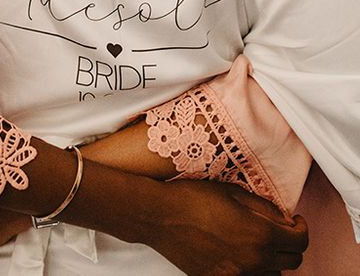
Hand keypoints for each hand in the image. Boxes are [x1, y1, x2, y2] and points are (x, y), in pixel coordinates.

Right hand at [148, 179, 307, 274]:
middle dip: (289, 244)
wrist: (158, 215)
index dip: (301, 228)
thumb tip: (283, 218)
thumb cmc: (191, 197)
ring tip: (256, 242)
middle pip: (291, 261)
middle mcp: (253, 261)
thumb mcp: (231, 192)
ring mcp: (236, 275)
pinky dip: (250, 270)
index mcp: (260, 235)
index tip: (294, 221)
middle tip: (278, 230)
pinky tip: (237, 253)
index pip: (300, 241)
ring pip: (272, 275)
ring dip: (271, 260)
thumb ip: (264, 207)